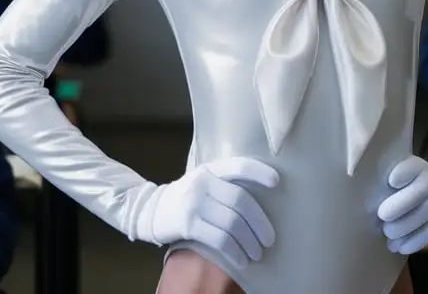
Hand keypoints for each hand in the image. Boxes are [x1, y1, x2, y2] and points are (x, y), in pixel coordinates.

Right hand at [137, 156, 278, 268]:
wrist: (150, 210)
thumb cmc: (186, 198)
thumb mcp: (203, 182)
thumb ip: (225, 184)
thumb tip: (263, 199)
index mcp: (211, 169)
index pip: (239, 166)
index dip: (259, 172)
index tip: (277, 182)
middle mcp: (203, 183)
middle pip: (240, 200)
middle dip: (259, 222)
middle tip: (269, 239)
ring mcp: (194, 203)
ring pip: (232, 222)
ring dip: (249, 241)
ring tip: (257, 253)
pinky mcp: (187, 224)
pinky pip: (219, 239)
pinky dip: (234, 252)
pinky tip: (241, 260)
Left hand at [378, 156, 427, 253]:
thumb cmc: (419, 180)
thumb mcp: (411, 171)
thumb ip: (392, 175)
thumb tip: (363, 189)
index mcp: (419, 168)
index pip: (412, 167)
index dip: (402, 173)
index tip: (391, 180)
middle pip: (417, 194)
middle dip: (398, 206)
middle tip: (382, 215)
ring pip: (422, 217)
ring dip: (403, 229)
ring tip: (388, 234)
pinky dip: (413, 243)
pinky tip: (399, 247)